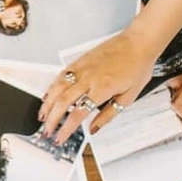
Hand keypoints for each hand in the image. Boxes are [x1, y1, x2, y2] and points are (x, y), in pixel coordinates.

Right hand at [39, 30, 157, 142]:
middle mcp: (88, 78)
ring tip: (42, 116)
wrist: (138, 42)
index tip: (61, 137)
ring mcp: (82, 68)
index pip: (78, 113)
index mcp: (102, 89)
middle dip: (52, 119)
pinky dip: (52, 87)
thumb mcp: (129, 97)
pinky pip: (60, 75)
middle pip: (63, 102)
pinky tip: (48, 95)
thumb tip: (94, 128)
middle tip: (48, 131)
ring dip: (47, 104)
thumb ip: (108, 114)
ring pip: (57, 87)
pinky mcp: (79, 61)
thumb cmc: (137, 66)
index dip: (67, 128)